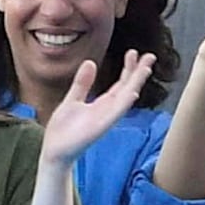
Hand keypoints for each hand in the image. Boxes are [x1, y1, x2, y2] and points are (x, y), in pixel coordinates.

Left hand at [41, 51, 156, 159]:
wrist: (54, 151)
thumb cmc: (63, 130)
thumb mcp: (72, 100)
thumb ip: (82, 83)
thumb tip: (90, 62)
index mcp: (102, 104)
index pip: (120, 83)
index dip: (128, 68)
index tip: (134, 52)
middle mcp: (108, 111)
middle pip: (127, 88)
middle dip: (138, 72)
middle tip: (150, 55)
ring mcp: (105, 119)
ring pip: (125, 99)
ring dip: (136, 84)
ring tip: (146, 68)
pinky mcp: (99, 127)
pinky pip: (115, 114)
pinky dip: (124, 103)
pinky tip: (132, 91)